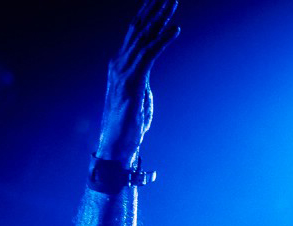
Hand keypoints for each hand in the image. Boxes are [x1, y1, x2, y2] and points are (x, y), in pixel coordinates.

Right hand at [96, 0, 179, 165]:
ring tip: (172, 2)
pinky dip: (163, 40)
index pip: (135, 33)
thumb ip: (140, 81)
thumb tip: (143, 77)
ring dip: (160, 18)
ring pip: (144, 36)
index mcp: (120, 64)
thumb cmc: (128, 125)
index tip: (160, 0)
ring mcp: (124, 71)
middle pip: (139, 28)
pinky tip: (175, 30)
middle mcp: (120, 63)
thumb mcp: (138, 96)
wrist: (117, 145)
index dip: (147, 15)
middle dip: (154, 9)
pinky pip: (150, 55)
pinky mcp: (133, 82)